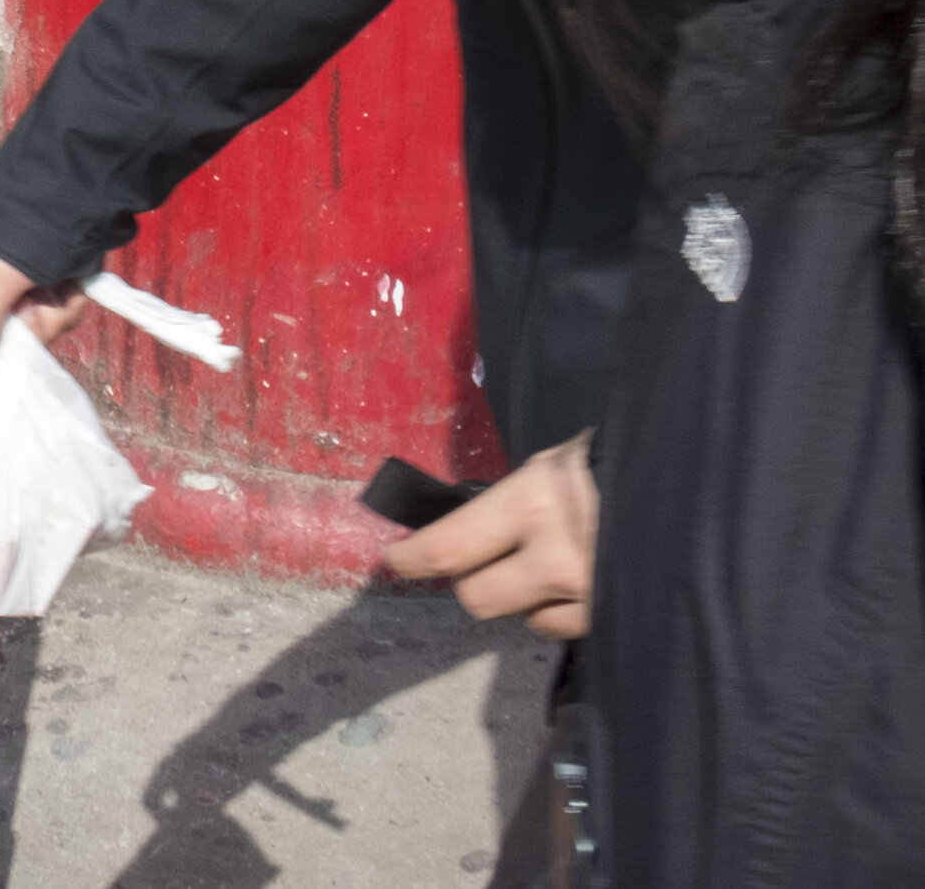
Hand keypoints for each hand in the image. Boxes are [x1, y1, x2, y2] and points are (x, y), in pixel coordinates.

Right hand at [0, 231, 91, 376]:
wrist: (66, 192)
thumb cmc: (18, 228)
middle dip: (21, 334)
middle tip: (40, 313)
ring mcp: (6, 294)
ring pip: (24, 335)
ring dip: (49, 318)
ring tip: (60, 292)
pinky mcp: (35, 292)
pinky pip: (48, 319)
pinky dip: (64, 306)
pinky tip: (71, 287)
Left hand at [384, 433, 597, 638]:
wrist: (696, 491)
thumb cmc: (612, 462)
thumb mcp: (551, 465)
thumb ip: (512, 500)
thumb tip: (470, 524)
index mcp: (528, 503)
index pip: (449, 546)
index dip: (413, 559)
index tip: (393, 562)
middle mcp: (552, 558)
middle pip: (476, 598)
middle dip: (470, 582)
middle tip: (476, 563)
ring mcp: (587, 596)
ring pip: (522, 617)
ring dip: (521, 597)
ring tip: (543, 565)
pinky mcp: (614, 620)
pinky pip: (564, 627)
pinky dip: (560, 610)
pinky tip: (577, 582)